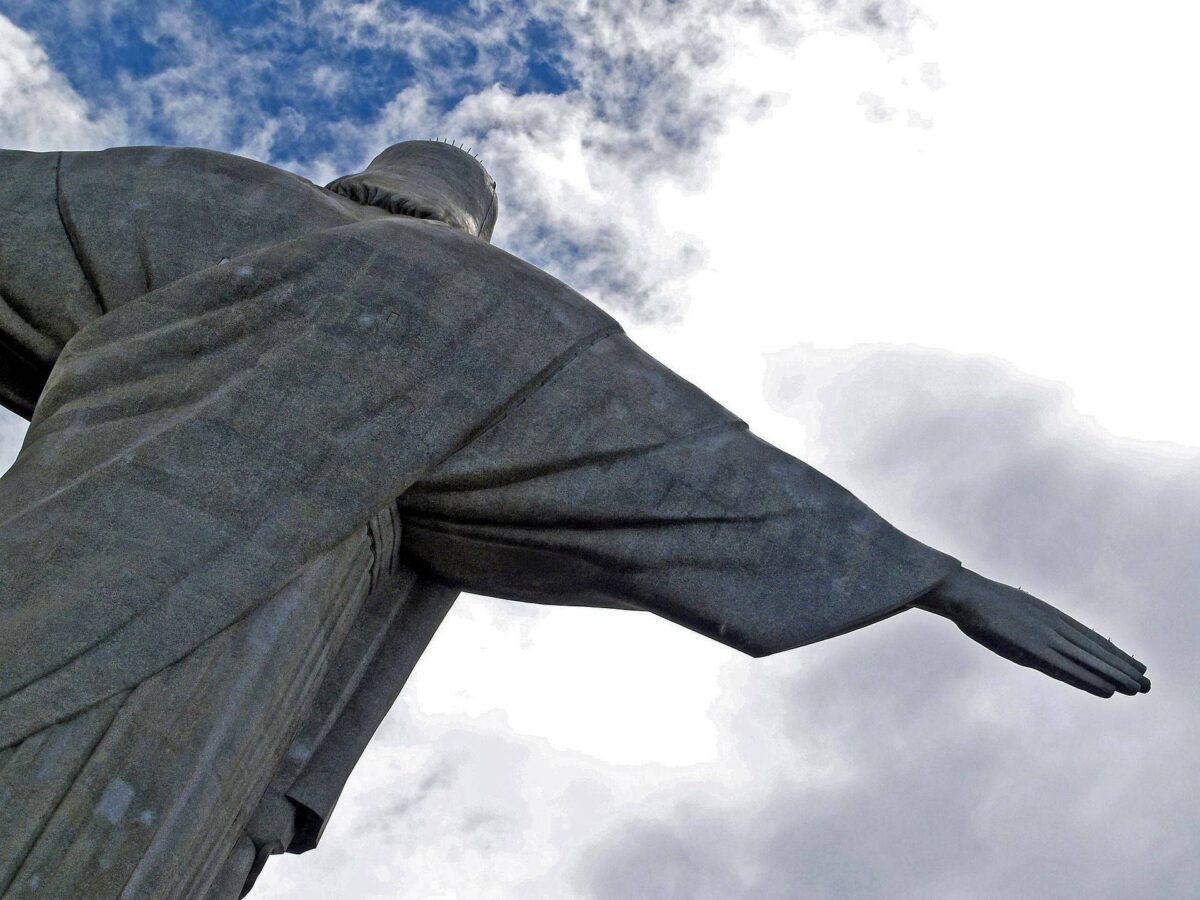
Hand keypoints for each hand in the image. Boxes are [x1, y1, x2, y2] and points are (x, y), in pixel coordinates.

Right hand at [913, 568, 1149, 697]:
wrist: (966, 595)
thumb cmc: (982, 603)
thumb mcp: (1014, 610)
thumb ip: (1031, 626)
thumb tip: (1037, 640)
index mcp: (1051, 615)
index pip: (1090, 637)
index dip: (1114, 653)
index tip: (1134, 664)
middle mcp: (1055, 626)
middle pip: (1096, 650)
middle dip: (1123, 667)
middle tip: (1147, 683)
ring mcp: (1046, 638)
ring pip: (1088, 660)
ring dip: (1115, 676)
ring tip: (1138, 689)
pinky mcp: (1034, 650)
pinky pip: (1068, 669)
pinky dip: (1090, 680)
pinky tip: (1108, 690)